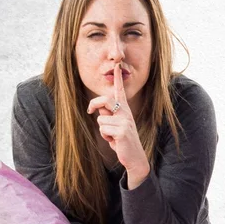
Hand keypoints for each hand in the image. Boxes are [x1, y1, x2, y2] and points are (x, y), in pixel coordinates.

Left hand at [87, 63, 149, 186]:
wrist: (135, 157)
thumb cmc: (122, 141)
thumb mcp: (114, 126)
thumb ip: (107, 115)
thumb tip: (98, 108)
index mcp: (124, 110)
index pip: (120, 92)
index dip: (118, 79)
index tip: (116, 66)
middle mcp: (126, 113)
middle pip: (105, 99)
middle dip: (94, 104)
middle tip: (89, 110)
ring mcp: (125, 121)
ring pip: (101, 119)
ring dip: (103, 130)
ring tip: (112, 136)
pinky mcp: (122, 131)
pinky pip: (103, 129)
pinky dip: (106, 137)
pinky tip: (115, 142)